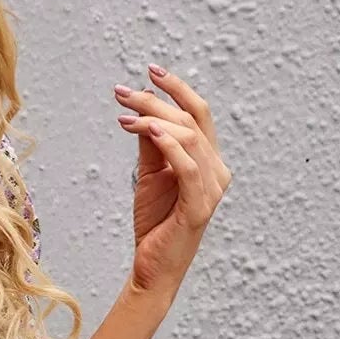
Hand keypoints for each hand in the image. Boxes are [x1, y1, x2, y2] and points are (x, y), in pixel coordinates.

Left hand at [115, 63, 232, 299]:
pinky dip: (171, 146)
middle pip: (192, 120)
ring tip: (126, 113)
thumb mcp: (149, 174)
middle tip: (122, 93)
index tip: (150, 71)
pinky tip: (150, 130)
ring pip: (189, 139)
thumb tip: (145, 108)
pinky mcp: (199, 207)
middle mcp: (217, 170)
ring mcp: (212, 189)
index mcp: (209, 160)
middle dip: (157, 100)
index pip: (198, 114)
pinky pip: (189, 168)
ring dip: (155, 119)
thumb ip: (151, 143)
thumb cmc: (155, 222)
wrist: (153, 267)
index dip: (178, 89)